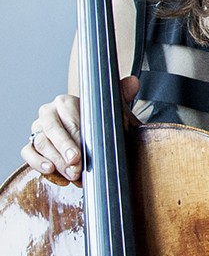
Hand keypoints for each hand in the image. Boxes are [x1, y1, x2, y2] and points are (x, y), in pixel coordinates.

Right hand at [22, 76, 139, 182]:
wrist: (92, 137)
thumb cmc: (101, 123)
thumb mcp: (113, 111)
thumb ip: (121, 95)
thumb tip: (133, 82)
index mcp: (65, 101)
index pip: (67, 114)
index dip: (74, 133)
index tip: (81, 151)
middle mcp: (48, 113)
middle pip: (51, 129)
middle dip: (64, 149)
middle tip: (76, 166)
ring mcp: (38, 129)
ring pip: (40, 142)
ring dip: (55, 160)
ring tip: (70, 174)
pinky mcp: (31, 145)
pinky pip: (28, 153)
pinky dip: (38, 163)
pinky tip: (51, 171)